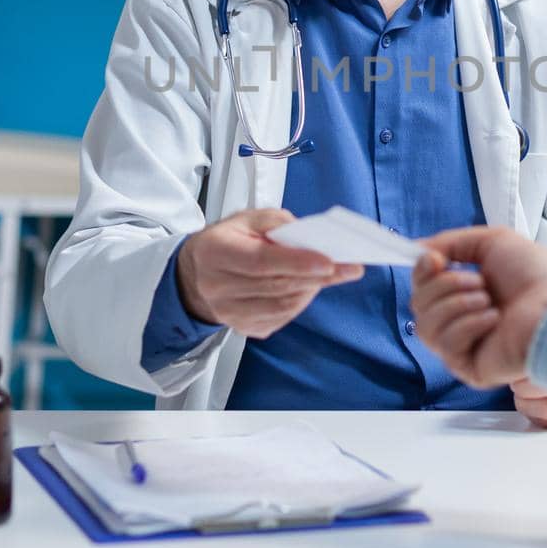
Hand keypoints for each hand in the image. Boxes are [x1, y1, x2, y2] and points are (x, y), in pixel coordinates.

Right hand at [177, 209, 363, 338]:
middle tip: (349, 268)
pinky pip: (280, 319)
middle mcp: (217, 287)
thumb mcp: (245, 219)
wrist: (196, 274)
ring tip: (331, 274)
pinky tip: (308, 287)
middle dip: (317, 276)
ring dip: (311, 289)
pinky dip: (300, 302)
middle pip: (276, 286)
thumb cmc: (226, 241)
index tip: (329, 261)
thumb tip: (307, 236)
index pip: (260, 261)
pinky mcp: (242, 328)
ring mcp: (228, 313)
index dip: (297, 262)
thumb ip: (275, 222)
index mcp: (215, 252)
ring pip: (282, 307)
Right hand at [409, 226, 546, 387]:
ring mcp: (465, 345)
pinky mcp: (469, 368)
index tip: (435, 259)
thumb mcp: (491, 242)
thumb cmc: (536, 276)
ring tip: (488, 300)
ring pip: (424, 325)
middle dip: (444, 285)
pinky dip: (467, 325)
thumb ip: (450, 242)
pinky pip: (445, 344)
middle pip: (418, 304)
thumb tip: (417, 249)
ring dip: (455, 304)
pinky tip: (493, 320)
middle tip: (478, 281)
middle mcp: (462, 319)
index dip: (422, 271)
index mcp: (466, 291)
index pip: (423, 286)